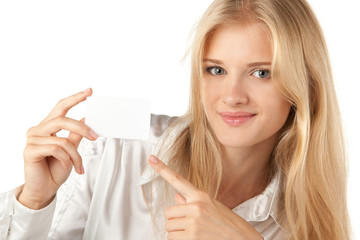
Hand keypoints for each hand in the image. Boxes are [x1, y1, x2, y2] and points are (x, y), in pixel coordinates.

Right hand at [19, 88, 97, 208]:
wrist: (46, 189)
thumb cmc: (56, 169)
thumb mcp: (71, 150)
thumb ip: (76, 134)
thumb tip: (85, 119)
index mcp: (48, 126)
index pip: (61, 107)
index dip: (75, 98)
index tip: (90, 92)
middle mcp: (38, 130)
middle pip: (62, 119)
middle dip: (82, 128)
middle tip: (95, 136)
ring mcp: (32, 139)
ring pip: (62, 139)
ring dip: (75, 154)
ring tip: (78, 165)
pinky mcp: (29, 150)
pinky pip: (55, 149)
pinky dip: (66, 159)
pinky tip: (67, 166)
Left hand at [148, 155, 262, 239]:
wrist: (242, 239)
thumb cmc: (228, 224)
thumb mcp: (213, 207)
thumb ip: (193, 202)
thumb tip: (176, 196)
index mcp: (201, 196)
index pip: (178, 180)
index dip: (162, 169)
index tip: (151, 158)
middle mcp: (196, 206)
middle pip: (168, 212)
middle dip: (175, 220)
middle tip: (189, 225)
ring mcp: (193, 222)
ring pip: (168, 227)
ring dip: (176, 232)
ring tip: (193, 233)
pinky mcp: (191, 237)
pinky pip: (171, 238)